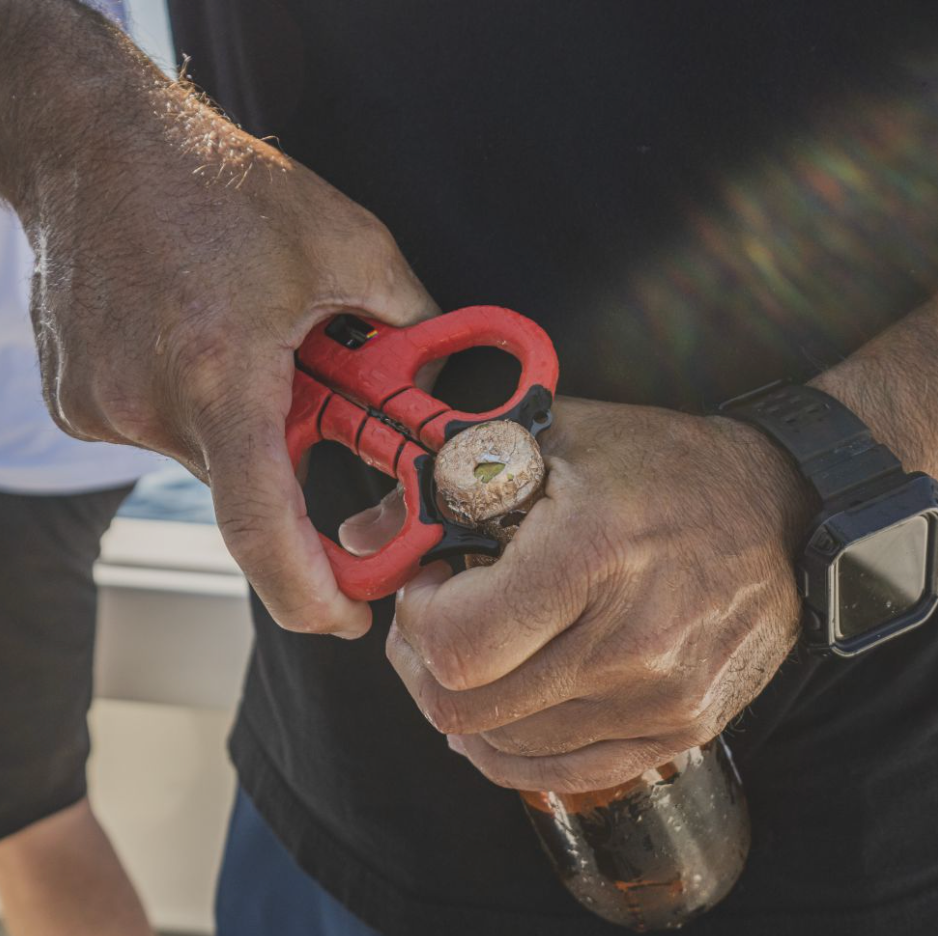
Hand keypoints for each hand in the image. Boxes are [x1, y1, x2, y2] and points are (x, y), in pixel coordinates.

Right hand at [3, 11, 435, 636]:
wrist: (94, 141)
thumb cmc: (219, 183)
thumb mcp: (346, 242)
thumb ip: (408, 322)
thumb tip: (440, 380)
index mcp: (223, 374)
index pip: (264, 529)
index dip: (310, 593)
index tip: (346, 614)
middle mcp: (152, 404)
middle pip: (246, 487)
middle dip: (288, 462)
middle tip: (309, 405)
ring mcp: (105, 407)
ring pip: (207, 456)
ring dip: (243, 422)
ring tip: (241, 340)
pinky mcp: (80, 400)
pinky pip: (163, 429)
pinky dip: (199, 404)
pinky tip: (196, 337)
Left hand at [388, 397, 811, 791]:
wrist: (777, 511)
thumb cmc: (659, 464)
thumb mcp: (552, 436)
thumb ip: (445, 478)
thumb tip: (359, 540)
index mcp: (593, 554)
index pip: (458, 644)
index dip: (417, 618)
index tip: (427, 584)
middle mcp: (632, 642)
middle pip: (468, 708)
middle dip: (422, 665)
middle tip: (432, 621)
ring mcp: (661, 699)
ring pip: (505, 748)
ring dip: (464, 704)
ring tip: (476, 651)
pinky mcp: (679, 731)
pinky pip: (563, 772)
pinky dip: (512, 746)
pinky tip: (506, 703)